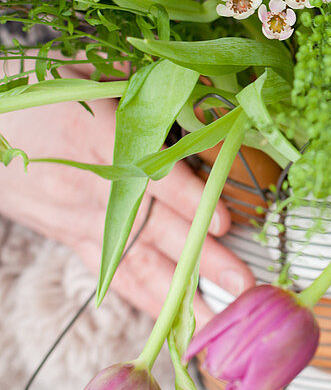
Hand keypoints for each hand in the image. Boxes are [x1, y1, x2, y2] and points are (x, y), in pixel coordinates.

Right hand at [1, 99, 253, 325]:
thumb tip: (196, 78)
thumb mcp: (83, 71)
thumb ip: (140, 81)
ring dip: (178, 294)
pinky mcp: (66, 236)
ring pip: (134, 262)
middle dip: (200, 260)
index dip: (190, 201)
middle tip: (242, 285)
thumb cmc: (30, 94)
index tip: (224, 221)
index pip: (152, 176)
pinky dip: (142, 296)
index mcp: (98, 142)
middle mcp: (91, 189)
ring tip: (217, 317)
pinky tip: (170, 317)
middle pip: (153, 229)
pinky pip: (110, 271)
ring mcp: (77, 219)